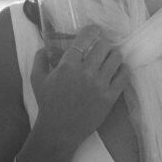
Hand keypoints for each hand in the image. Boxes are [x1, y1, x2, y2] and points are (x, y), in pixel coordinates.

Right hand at [31, 26, 128, 146]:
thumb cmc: (48, 104)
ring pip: (116, 58)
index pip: (86, 37)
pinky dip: (122, 69)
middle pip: (104, 45)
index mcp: (68, 65)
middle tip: (100, 49)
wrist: (60, 130)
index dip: (92, 30)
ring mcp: (100, 85)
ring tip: (108, 60)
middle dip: (102, 44)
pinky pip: (124, 75)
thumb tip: (45, 46)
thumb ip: (40, 58)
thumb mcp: (37, 79)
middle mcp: (86, 72)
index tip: (94, 31)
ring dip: (112, 55)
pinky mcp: (110, 96)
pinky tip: (116, 71)